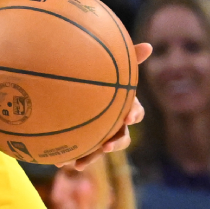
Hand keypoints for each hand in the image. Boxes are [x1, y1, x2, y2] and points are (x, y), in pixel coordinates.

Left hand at [70, 41, 151, 169]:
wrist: (68, 88)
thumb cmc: (94, 74)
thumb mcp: (107, 65)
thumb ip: (126, 57)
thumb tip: (149, 45)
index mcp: (122, 105)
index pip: (136, 111)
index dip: (134, 114)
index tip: (128, 116)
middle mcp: (113, 122)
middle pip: (121, 137)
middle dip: (116, 142)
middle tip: (107, 145)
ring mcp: (98, 133)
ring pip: (99, 149)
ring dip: (93, 156)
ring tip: (80, 163)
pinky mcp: (82, 141)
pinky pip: (79, 152)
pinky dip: (72, 157)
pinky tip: (60, 162)